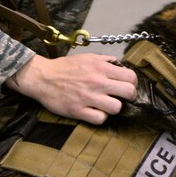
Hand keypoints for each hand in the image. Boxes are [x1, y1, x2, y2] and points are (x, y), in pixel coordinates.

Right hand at [7, 53, 137, 124]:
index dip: (132, 83)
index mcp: (101, 68)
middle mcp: (97, 82)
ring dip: (113, 107)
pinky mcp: (79, 111)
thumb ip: (106, 60)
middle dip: (129, 96)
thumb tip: (120, 65)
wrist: (43, 77)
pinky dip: (100, 117)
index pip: (130, 77)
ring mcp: (88, 97)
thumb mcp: (88, 57)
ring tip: (106, 105)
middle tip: (121, 97)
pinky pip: (100, 119)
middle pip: (129, 93)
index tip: (127, 86)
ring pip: (116, 108)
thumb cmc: (65, 67)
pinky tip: (95, 111)